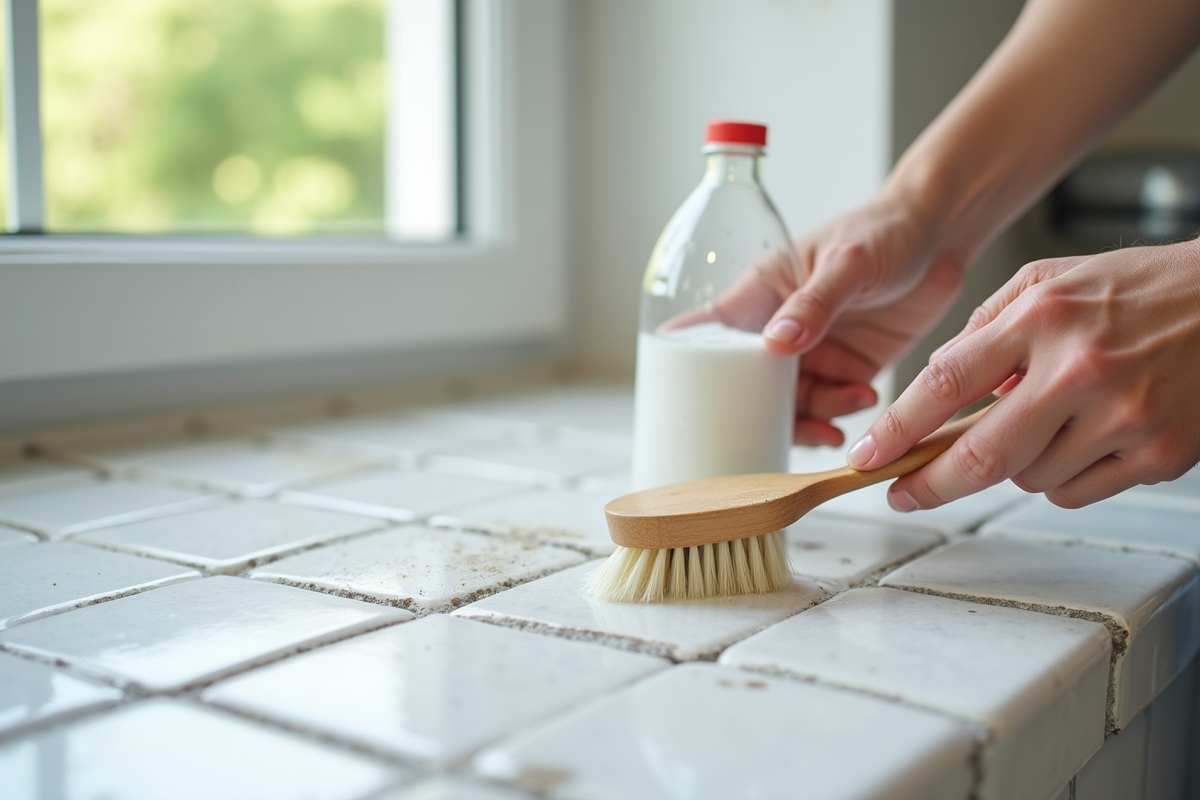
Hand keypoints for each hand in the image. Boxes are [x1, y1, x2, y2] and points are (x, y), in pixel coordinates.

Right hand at [704, 186, 969, 445]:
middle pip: (746, 385)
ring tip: (840, 410)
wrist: (942, 239)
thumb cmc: (885, 230)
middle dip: (758, 411)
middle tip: (785, 425)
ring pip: (788, 404)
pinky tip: (862, 398)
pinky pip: (829, 405)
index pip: (705, 333)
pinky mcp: (845, 368)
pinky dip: (839, 412)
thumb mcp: (848, 262)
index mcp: (759, 295)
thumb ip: (815, 302)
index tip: (681, 399)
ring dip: (808, 417)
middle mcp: (777, 328)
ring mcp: (810, 352)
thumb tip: (777, 342)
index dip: (685, 365)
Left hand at [847, 238, 1199, 509]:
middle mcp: (1081, 369)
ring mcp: (1124, 417)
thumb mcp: (1051, 280)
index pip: (946, 382)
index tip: (868, 455)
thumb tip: (939, 382)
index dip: (897, 427)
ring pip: (1028, 479)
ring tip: (1046, 423)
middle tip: (902, 493)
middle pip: (980, 455)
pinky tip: (1084, 437)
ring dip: (1015, 465)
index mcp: (1044, 318)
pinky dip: (1062, 476)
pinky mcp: (1159, 455)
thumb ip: (988, 327)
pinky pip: (1075, 492)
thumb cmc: (1142, 289)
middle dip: (929, 483)